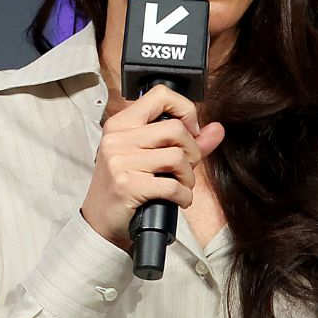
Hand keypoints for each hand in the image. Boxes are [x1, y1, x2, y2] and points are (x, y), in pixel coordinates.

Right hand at [80, 84, 224, 249]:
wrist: (99, 223)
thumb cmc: (125, 187)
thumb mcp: (150, 158)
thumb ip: (186, 142)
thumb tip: (217, 129)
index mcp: (121, 124)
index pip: (160, 95)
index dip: (185, 110)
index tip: (190, 130)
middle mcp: (118, 138)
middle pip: (176, 129)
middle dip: (192, 151)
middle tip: (187, 166)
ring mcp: (120, 161)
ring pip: (177, 157)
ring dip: (188, 176)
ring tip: (181, 185)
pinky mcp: (127, 186)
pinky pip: (172, 185)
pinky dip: (184, 196)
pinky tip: (178, 199)